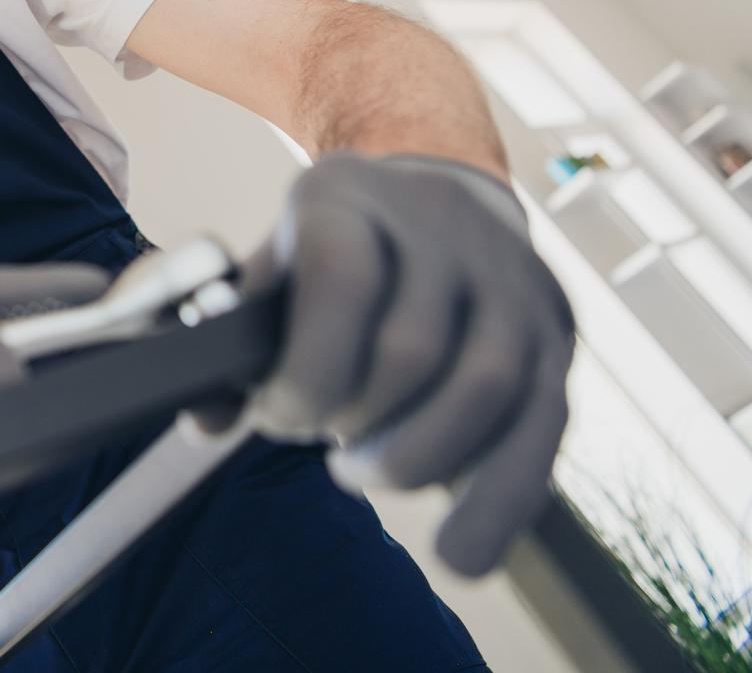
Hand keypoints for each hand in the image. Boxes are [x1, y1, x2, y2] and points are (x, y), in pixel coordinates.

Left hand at [238, 152, 575, 575]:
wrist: (431, 199)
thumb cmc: (326, 256)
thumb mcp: (268, 272)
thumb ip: (225, 344)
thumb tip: (203, 422)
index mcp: (348, 199)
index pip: (342, 279)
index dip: (307, 370)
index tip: (275, 419)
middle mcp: (442, 227)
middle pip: (412, 348)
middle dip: (355, 421)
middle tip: (320, 440)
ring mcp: (510, 280)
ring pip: (487, 387)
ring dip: (416, 459)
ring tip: (361, 470)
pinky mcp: (554, 336)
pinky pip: (542, 430)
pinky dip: (497, 506)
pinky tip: (457, 557)